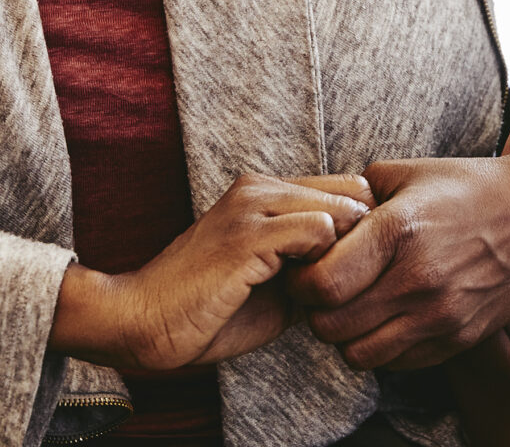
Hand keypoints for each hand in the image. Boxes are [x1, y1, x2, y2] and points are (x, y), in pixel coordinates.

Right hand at [50, 173, 372, 370]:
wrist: (143, 322)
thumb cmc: (207, 311)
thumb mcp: (274, 284)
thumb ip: (312, 265)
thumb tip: (365, 268)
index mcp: (262, 192)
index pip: (344, 188)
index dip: (364, 229)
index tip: (364, 269)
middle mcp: (258, 187)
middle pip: (352, 192)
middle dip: (367, 238)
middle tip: (359, 283)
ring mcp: (251, 208)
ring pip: (340, 207)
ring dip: (349, 253)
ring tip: (335, 291)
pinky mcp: (247, 236)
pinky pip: (318, 230)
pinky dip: (329, 264)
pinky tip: (312, 295)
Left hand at [288, 150, 509, 369]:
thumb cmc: (469, 188)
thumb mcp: (407, 173)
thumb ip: (354, 197)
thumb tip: (316, 219)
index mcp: (399, 230)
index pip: (322, 284)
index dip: (301, 281)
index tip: (306, 269)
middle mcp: (419, 278)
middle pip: (332, 326)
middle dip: (317, 311)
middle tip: (325, 291)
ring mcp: (441, 314)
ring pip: (359, 354)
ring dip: (347, 336)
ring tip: (355, 308)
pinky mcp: (459, 337)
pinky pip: (397, 362)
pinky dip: (382, 347)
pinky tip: (388, 318)